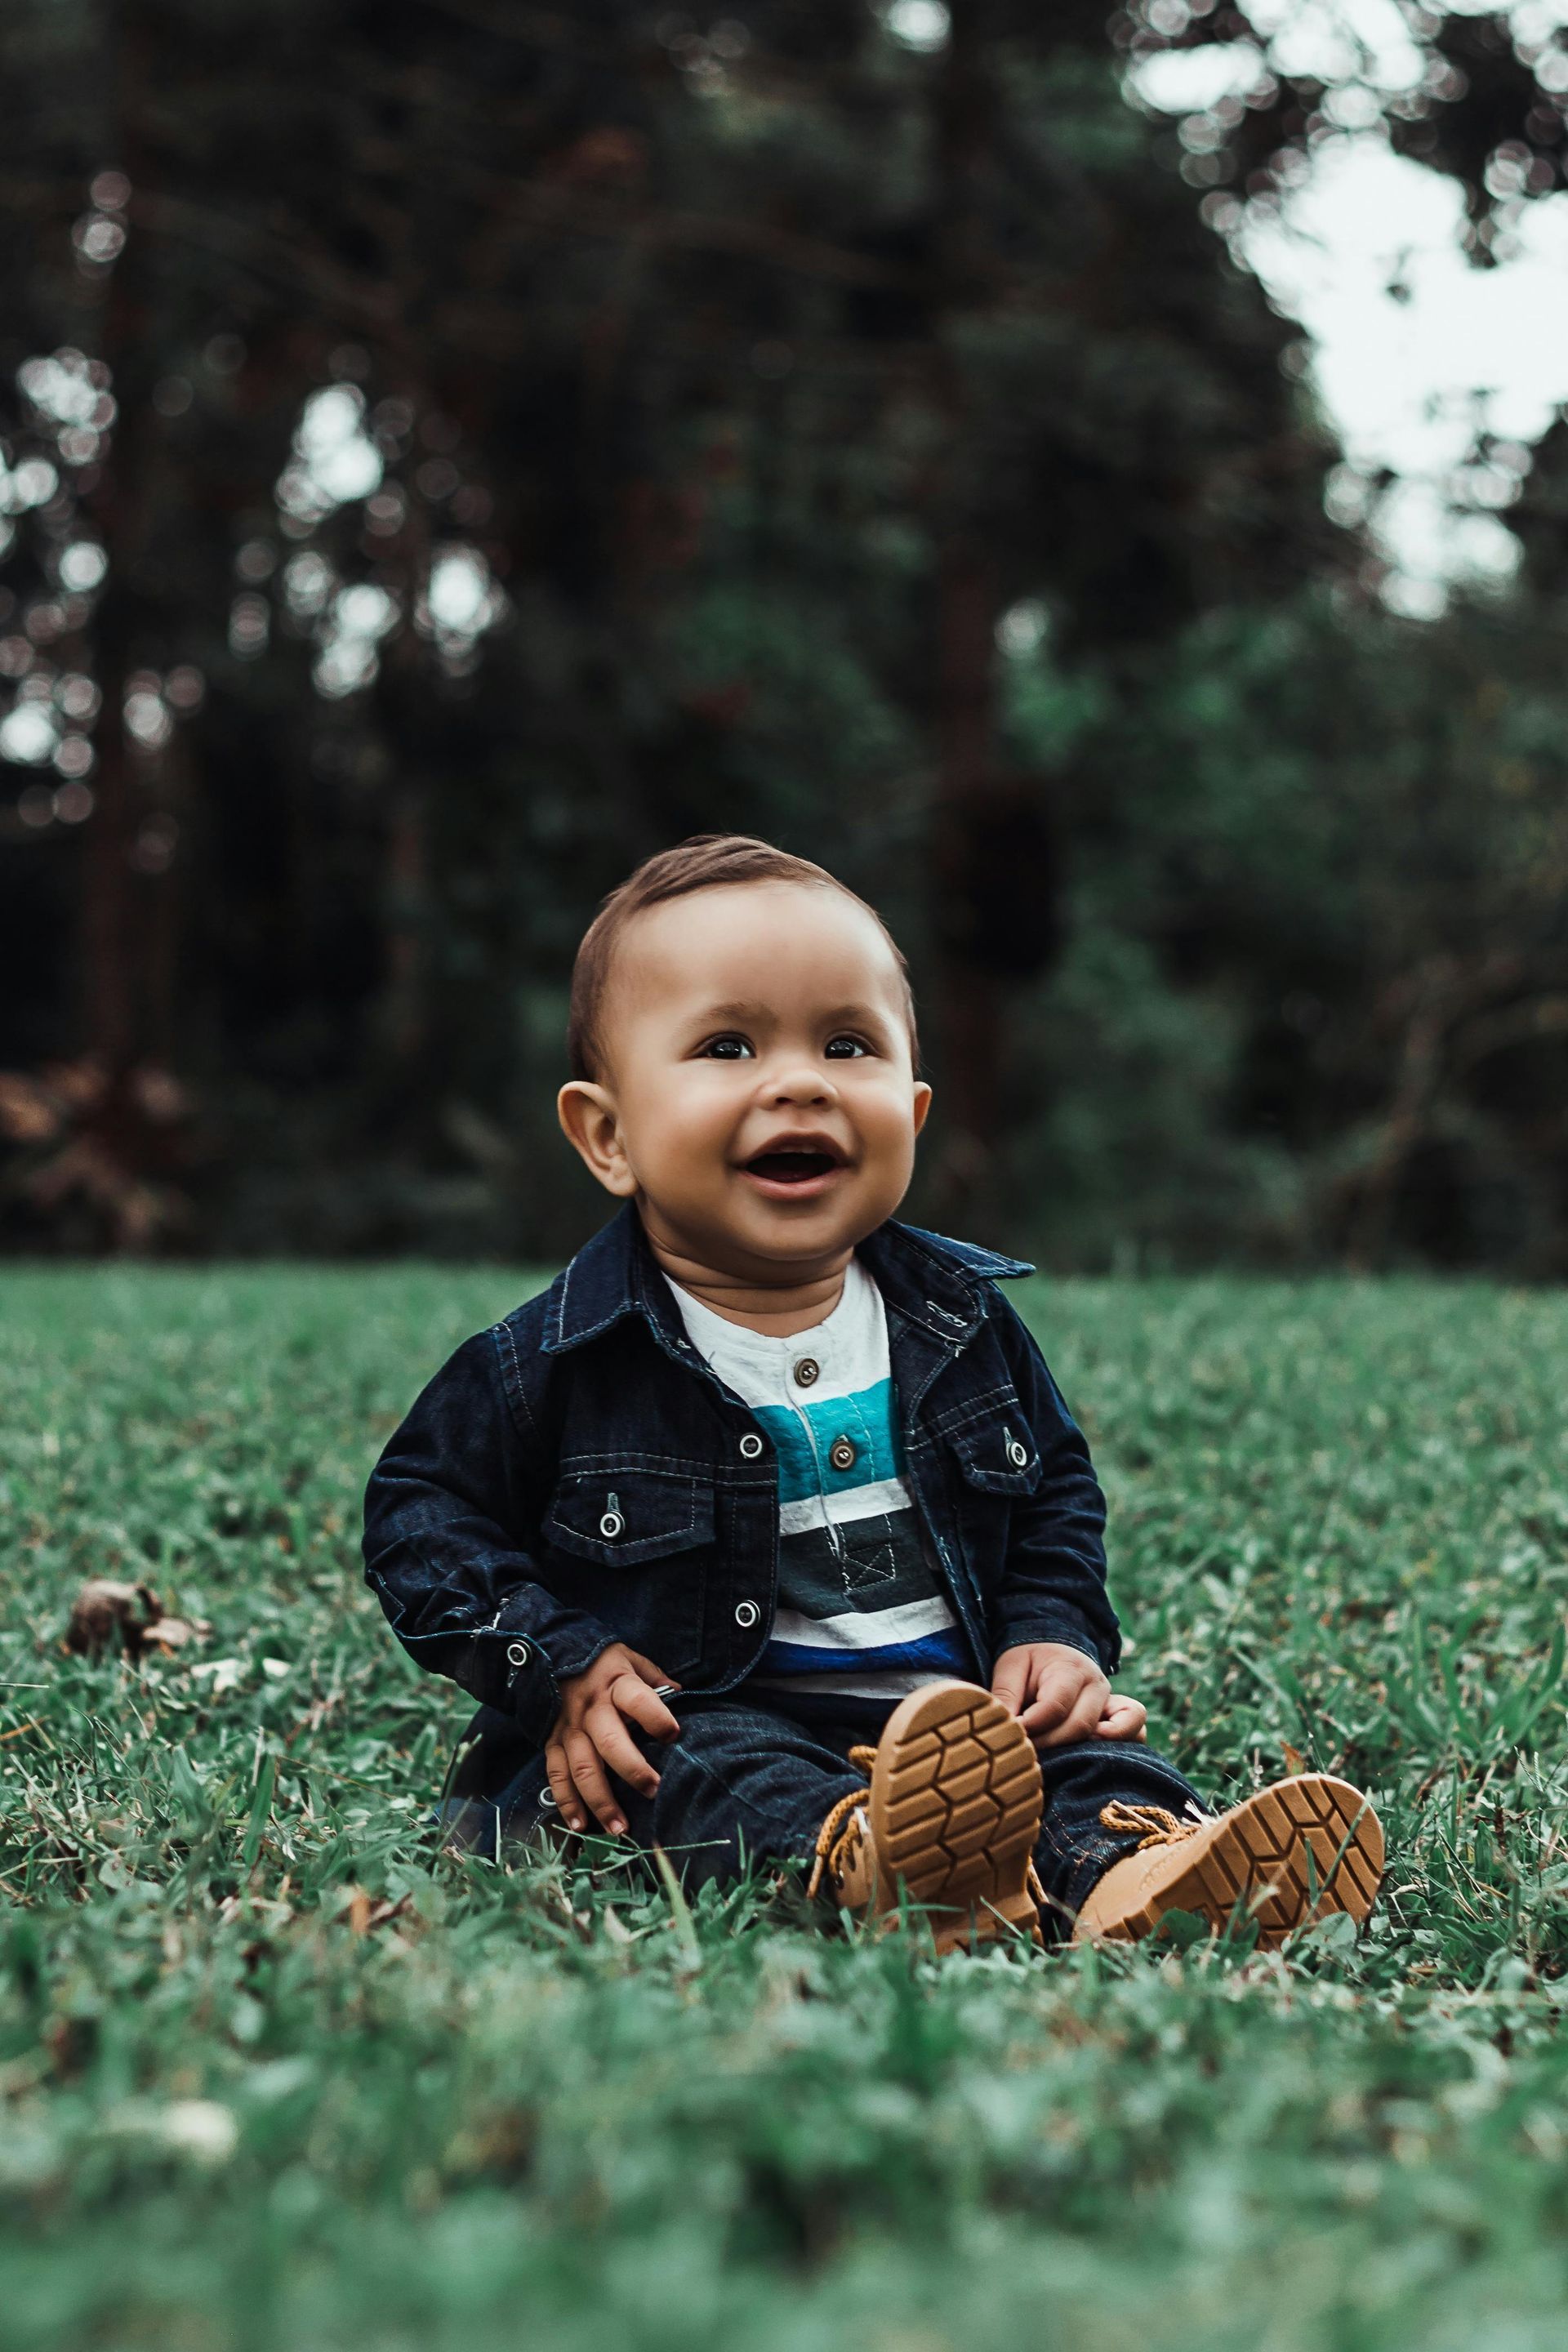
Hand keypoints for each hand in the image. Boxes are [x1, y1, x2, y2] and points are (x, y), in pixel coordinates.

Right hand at [545, 1644, 680, 1835]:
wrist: (554, 1656)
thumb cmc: (604, 1664)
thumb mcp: (631, 1659)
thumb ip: (655, 1677)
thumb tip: (680, 1694)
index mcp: (616, 1684)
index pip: (639, 1700)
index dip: (657, 1718)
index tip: (674, 1735)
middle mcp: (591, 1710)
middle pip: (610, 1743)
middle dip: (633, 1771)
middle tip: (654, 1791)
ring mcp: (570, 1730)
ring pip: (583, 1769)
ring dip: (601, 1801)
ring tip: (620, 1828)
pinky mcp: (553, 1744)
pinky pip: (557, 1776)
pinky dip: (567, 1803)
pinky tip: (580, 1826)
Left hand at [991, 1641, 1146, 1748]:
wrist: (1055, 1647)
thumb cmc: (1030, 1660)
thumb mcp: (1010, 1667)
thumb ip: (1005, 1696)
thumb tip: (1001, 1730)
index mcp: (1070, 1669)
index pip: (1054, 1707)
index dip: (1031, 1726)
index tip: (1011, 1735)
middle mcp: (1097, 1685)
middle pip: (1080, 1727)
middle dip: (1050, 1744)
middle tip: (1026, 1751)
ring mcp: (1112, 1701)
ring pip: (1111, 1735)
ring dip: (1083, 1750)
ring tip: (1057, 1756)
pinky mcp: (1120, 1715)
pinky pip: (1136, 1732)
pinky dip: (1119, 1747)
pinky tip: (1088, 1756)